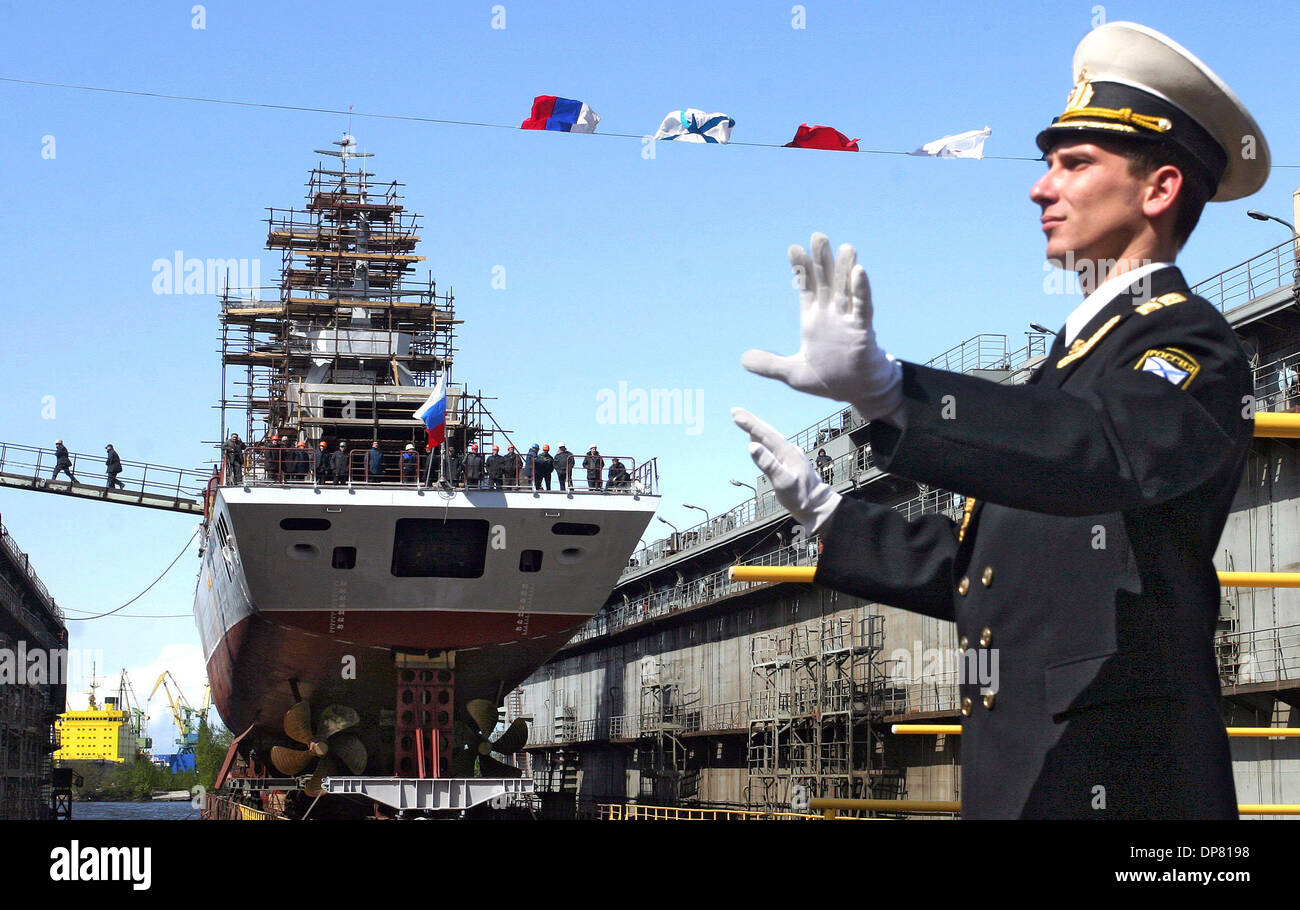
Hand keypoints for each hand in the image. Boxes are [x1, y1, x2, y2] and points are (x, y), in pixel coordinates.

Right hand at [731, 406, 840, 532]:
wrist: (818, 506)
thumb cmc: (801, 497)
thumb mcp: (783, 482)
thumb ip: (768, 464)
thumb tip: (752, 446)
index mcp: (787, 452)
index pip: (765, 434)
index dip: (749, 423)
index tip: (735, 414)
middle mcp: (789, 450)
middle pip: (768, 431)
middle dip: (751, 420)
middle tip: (735, 411)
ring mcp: (790, 456)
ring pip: (771, 437)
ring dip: (757, 427)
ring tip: (745, 420)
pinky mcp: (790, 462)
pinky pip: (773, 445)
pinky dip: (763, 439)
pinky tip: (760, 440)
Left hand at [741, 232, 901, 419]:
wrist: (858, 395)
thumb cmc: (831, 381)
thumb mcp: (794, 374)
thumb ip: (770, 365)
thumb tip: (743, 360)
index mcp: (813, 321)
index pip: (807, 288)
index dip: (801, 269)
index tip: (794, 247)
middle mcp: (831, 316)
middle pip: (827, 281)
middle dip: (822, 260)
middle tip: (818, 236)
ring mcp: (848, 321)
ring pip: (846, 289)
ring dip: (845, 268)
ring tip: (844, 246)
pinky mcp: (863, 331)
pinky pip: (863, 307)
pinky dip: (861, 290)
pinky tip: (859, 272)